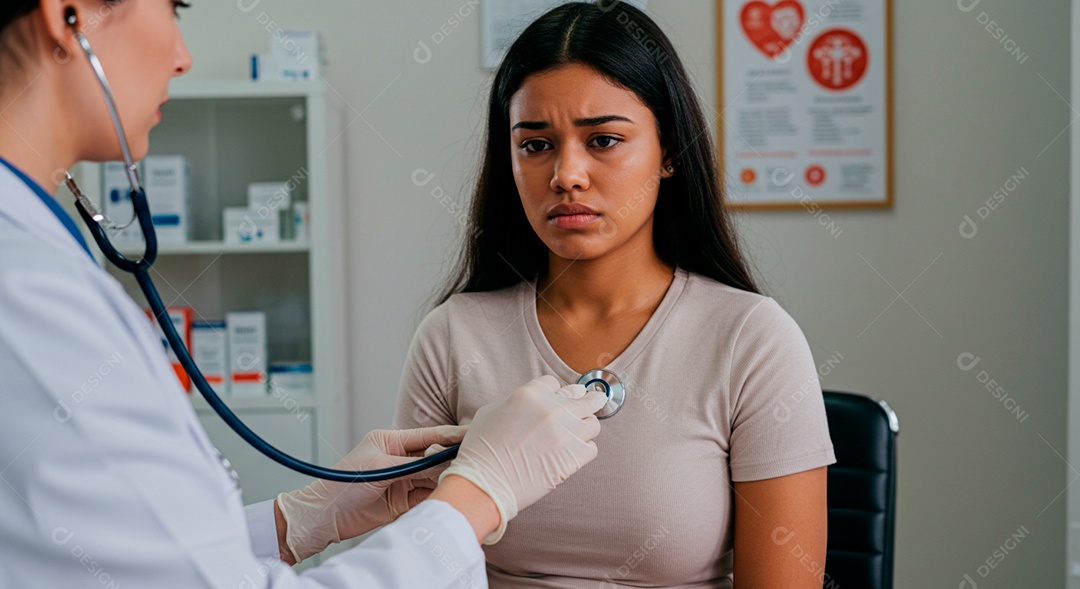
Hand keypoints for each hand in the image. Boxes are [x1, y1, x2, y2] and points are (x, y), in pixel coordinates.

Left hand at [276, 424, 466, 562]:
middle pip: (434, 457)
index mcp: (391, 441)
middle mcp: (399, 459)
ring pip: (433, 477)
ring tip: (463, 480)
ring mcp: (402, 480)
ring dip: (446, 479)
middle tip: (472, 461)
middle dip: (451, 460)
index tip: (472, 434)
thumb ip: (413, 464)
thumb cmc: (343, 483)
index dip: (451, 436)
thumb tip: (441, 460)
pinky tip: (448, 495)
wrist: (326, 516)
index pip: (428, 436)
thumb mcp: (381, 467)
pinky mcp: (403, 501)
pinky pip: (427, 496)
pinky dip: (437, 497)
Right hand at [439, 375, 605, 543]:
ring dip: (585, 428)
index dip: (555, 393)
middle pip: (583, 397)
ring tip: (579, 434)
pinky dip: (583, 451)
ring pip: (592, 422)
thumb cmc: (481, 451)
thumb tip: (535, 403)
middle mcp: (551, 409)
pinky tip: (572, 455)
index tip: (558, 400)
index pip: (554, 384)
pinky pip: (591, 448)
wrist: (484, 483)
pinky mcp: (575, 455)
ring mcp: (565, 432)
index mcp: (529, 394)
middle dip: (589, 400)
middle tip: (594, 401)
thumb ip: (517, 402)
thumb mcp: (491, 412)